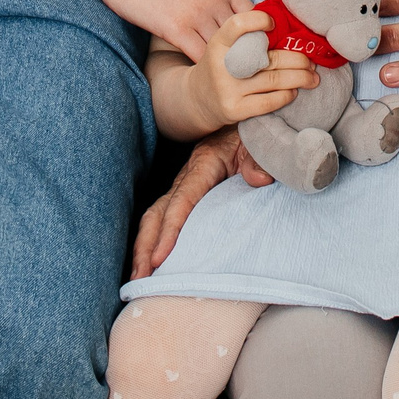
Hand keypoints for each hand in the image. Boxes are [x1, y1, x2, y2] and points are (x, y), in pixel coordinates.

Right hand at [98, 0, 251, 62]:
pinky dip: (206, 70)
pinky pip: (202, 56)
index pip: (255, 15)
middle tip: (248, 72)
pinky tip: (205, 77)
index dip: (258, 36)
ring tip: (230, 80)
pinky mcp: (176, 29)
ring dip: (227, 66)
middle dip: (247, 54)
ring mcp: (196, 13)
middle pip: (244, 34)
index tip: (256, 51)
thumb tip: (237, 23)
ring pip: (225, 48)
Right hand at [128, 127, 273, 281]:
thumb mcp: (260, 142)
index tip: (161, 258)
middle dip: (145, 246)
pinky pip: (164, 216)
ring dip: (144, 247)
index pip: (182, 201)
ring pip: (154, 216)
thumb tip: (259, 180)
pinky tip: (151, 262)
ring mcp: (185, 184)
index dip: (170, 230)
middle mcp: (187, 175)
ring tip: (139, 278)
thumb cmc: (255, 133)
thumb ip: (259, 160)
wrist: (250, 120)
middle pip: (157, 213)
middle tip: (140, 278)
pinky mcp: (188, 192)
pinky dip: (153, 239)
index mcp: (204, 163)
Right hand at [188, 11, 319, 124]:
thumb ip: (248, 36)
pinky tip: (294, 91)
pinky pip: (269, 101)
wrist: (197, 98)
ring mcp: (227, 88)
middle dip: (298, 59)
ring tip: (312, 77)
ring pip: (275, 79)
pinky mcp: (234, 109)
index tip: (273, 24)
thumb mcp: (225, 46)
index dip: (258, 20)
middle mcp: (222, 64)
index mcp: (219, 42)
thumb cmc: (222, 65)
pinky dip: (287, 95)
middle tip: (312, 60)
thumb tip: (291, 26)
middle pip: (270, 57)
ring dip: (300, 77)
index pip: (238, 25)